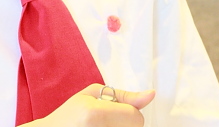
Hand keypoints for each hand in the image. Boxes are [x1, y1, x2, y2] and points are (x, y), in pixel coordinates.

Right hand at [24, 84, 155, 126]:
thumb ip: (124, 96)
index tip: (118, 111)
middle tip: (108, 120)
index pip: (135, 118)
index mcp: (95, 115)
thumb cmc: (68, 116)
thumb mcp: (92, 95)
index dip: (130, 113)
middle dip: (127, 122)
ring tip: (103, 125)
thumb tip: (150, 95)